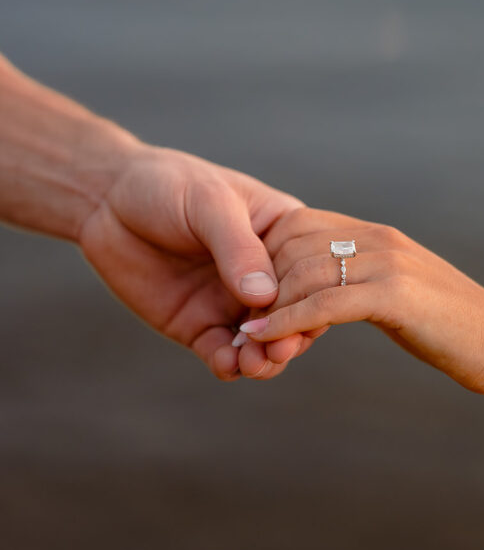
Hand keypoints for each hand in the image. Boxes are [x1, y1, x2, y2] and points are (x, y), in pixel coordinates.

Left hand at [78, 145, 305, 379]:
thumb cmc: (168, 184)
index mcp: (282, 237)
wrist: (107, 199)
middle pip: (292, 316)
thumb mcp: (209, 203)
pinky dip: (230, 365)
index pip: (310, 274)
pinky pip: (223, 354)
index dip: (310, 299)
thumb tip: (265, 296)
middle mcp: (265, 275)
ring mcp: (232, 303)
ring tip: (254, 363)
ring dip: (264, 359)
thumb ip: (238, 247)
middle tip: (280, 349)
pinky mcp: (200, 325)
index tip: (302, 316)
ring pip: (261, 342)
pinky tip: (228, 365)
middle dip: (290, 336)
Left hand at [238, 208, 483, 394]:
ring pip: (302, 272)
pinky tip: (259, 337)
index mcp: (376, 235)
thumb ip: (364, 282)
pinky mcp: (394, 295)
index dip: (265, 257)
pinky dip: (284, 321)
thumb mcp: (402, 293)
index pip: (299, 224)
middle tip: (235, 318)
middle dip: (258, 283)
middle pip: (292, 244)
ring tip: (241, 336)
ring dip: (265, 307)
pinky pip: (322, 302)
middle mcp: (377, 238)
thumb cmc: (454, 327)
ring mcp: (387, 262)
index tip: (248, 294)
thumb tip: (324, 292)